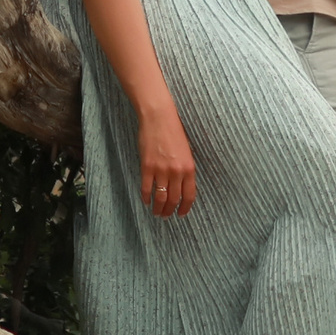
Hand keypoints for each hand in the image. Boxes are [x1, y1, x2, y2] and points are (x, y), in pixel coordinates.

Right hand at [137, 103, 196, 217]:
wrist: (159, 118)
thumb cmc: (174, 132)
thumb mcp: (186, 152)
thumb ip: (184, 170)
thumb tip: (181, 187)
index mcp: (189, 168)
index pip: (189, 195)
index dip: (185, 208)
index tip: (181, 214)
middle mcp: (177, 172)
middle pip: (174, 199)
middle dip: (169, 211)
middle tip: (165, 216)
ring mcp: (161, 170)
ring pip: (160, 197)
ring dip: (158, 208)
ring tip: (156, 212)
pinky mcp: (147, 167)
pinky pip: (146, 188)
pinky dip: (145, 198)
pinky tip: (146, 201)